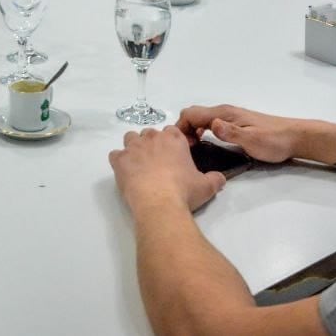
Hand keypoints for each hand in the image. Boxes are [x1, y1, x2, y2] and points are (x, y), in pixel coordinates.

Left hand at [108, 126, 225, 211]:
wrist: (159, 203)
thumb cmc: (184, 192)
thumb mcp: (206, 186)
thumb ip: (215, 179)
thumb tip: (220, 179)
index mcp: (174, 139)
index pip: (172, 132)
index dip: (172, 143)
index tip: (174, 156)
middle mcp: (152, 138)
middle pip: (150, 134)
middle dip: (153, 145)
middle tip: (158, 164)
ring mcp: (133, 147)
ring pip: (131, 138)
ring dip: (134, 148)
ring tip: (140, 165)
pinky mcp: (119, 160)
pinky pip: (115, 155)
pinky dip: (119, 162)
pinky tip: (126, 173)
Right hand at [175, 104, 305, 163]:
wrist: (295, 137)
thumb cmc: (274, 140)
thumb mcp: (252, 140)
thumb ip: (231, 132)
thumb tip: (211, 125)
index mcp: (224, 114)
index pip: (192, 114)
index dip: (181, 127)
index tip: (182, 146)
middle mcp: (224, 112)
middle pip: (193, 114)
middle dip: (184, 128)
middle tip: (186, 149)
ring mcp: (229, 117)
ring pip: (201, 118)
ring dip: (192, 130)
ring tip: (193, 148)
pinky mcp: (235, 123)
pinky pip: (210, 123)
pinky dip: (201, 131)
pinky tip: (206, 143)